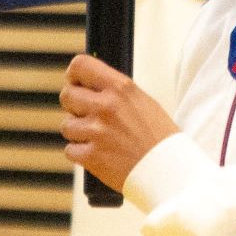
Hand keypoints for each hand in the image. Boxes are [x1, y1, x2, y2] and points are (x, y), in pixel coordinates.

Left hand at [59, 53, 178, 192]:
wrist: (169, 168)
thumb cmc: (159, 136)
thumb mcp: (142, 101)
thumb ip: (115, 91)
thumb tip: (89, 86)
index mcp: (120, 88)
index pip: (80, 66)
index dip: (74, 75)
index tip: (76, 83)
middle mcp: (106, 106)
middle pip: (67, 96)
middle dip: (73, 106)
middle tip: (86, 114)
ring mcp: (97, 131)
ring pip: (66, 125)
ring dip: (78, 132)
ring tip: (98, 138)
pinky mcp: (91, 156)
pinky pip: (70, 149)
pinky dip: (81, 153)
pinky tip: (99, 153)